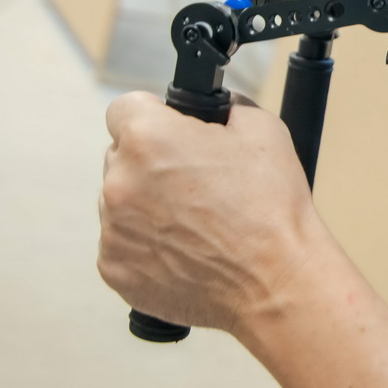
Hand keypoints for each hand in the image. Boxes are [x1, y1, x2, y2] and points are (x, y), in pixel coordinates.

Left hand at [98, 91, 318, 330]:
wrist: (276, 280)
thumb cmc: (271, 206)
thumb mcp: (261, 128)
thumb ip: (225, 107)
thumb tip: (213, 107)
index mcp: (148, 138)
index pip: (124, 108)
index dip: (153, 117)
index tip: (172, 132)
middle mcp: (119, 181)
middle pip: (120, 157)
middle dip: (150, 163)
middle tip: (194, 182)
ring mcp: (112, 230)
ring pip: (120, 202)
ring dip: (147, 205)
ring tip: (196, 222)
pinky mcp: (114, 269)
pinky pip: (122, 244)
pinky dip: (147, 245)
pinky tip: (186, 249)